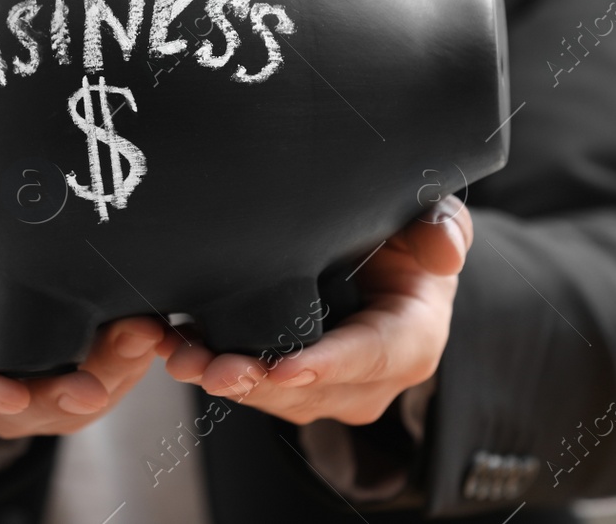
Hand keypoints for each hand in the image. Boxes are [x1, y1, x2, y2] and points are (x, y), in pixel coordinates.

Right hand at [0, 151, 167, 437]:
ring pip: (68, 397)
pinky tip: (161, 329)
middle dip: (57, 400)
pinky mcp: (72, 354)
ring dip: (110, 378)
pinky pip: (103, 370)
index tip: (11, 396)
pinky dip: (132, 357)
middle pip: (18, 406)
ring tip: (146, 339)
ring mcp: (27, 366)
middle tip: (96, 387)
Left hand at [164, 196, 473, 426]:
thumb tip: (444, 252)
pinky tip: (170, 343)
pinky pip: (247, 382)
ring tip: (182, 356)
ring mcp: (324, 388)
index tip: (285, 367)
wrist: (383, 253)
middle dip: (259, 382)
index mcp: (411, 342)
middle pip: (310, 390)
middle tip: (213, 367)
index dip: (327, 365)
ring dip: (224, 377)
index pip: (369, 358)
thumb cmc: (410, 237)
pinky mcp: (286, 382)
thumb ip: (443, 228)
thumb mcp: (434, 221)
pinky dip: (208, 365)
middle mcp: (367, 381)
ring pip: (271, 395)